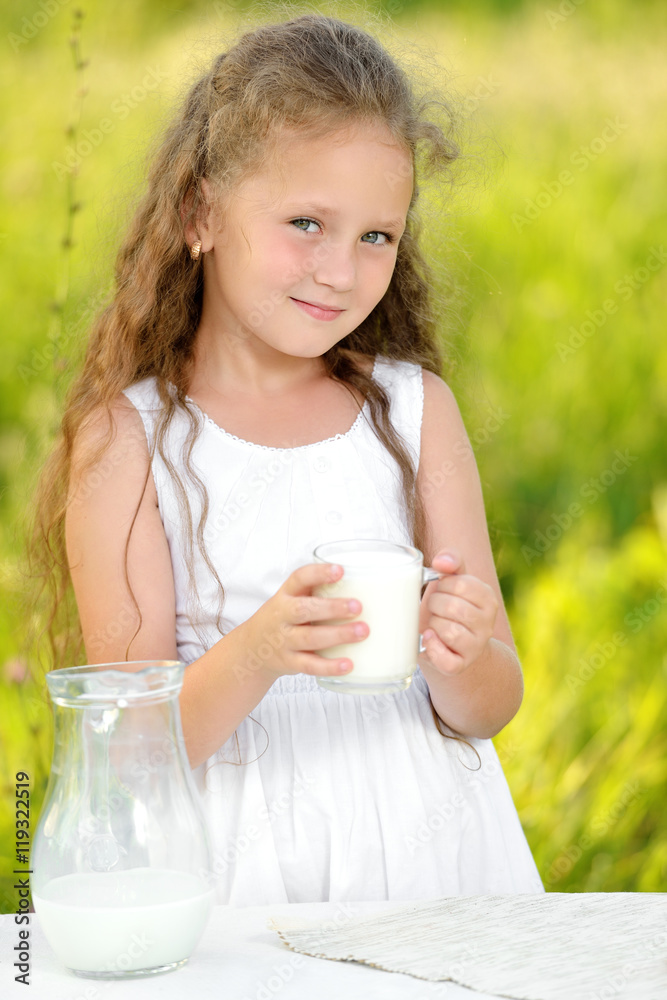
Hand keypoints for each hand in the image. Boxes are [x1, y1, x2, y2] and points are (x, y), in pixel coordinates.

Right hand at [242, 561, 368, 680]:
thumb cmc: (285, 619)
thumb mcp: (293, 600)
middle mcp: (282, 616)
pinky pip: (310, 665)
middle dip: (332, 608)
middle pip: (303, 610)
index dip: (319, 573)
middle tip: (358, 606)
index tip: (340, 571)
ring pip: (309, 638)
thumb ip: (319, 593)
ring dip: (337, 635)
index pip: (299, 579)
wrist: (253, 648)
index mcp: (285, 595)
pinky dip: (330, 666)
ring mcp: (284, 640)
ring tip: (363, 631)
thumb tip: (368, 588)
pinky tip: (349, 664)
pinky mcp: (289, 662)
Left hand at [419, 548, 497, 675]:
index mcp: (487, 598)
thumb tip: (441, 561)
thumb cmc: (448, 605)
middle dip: (434, 605)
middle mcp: (487, 623)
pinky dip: (432, 648)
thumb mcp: (453, 581)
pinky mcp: (461, 665)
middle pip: (451, 607)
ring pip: (448, 631)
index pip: (459, 583)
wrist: (452, 643)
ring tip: (435, 624)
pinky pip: (445, 659)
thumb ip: (451, 562)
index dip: (442, 585)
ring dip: (433, 625)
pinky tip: (430, 640)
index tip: (441, 591)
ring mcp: (476, 646)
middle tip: (434, 609)